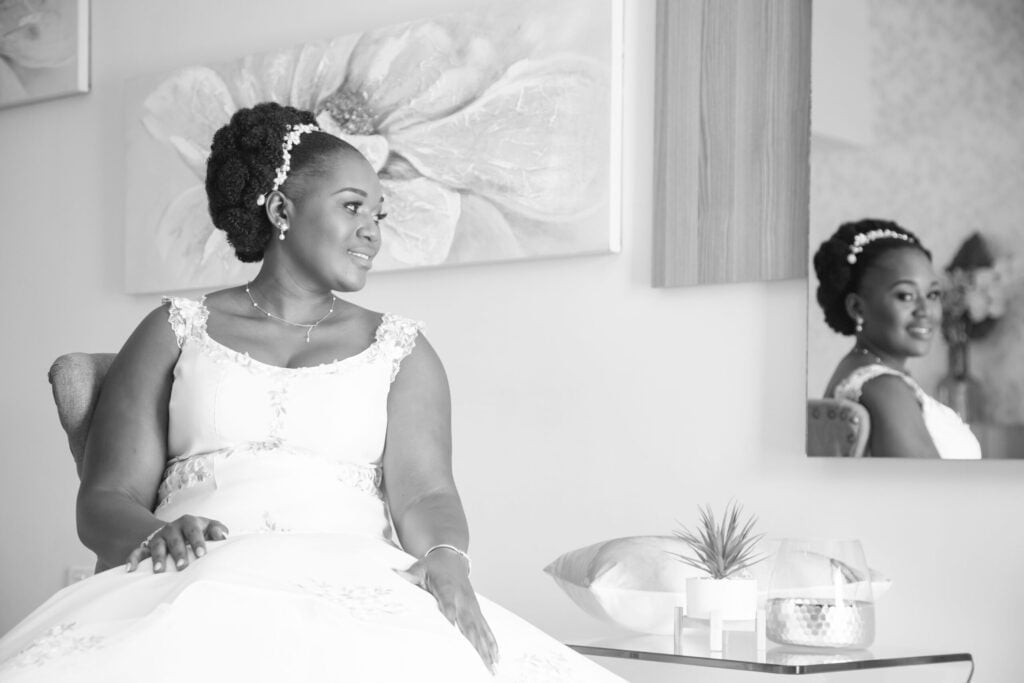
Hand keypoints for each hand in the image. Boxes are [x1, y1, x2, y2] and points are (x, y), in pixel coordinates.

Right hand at [126, 515, 228, 572]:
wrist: (176, 531)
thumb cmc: (198, 532)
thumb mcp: (208, 527)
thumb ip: (217, 530)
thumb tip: (223, 537)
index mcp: (189, 522)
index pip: (194, 530)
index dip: (198, 541)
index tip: (202, 554)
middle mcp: (172, 528)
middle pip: (175, 539)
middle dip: (179, 552)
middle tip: (183, 566)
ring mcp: (158, 537)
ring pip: (156, 546)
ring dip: (158, 558)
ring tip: (159, 571)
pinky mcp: (146, 546)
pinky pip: (137, 552)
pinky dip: (133, 559)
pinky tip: (130, 570)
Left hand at [396, 551, 499, 673]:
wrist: (452, 558)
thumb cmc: (435, 566)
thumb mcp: (420, 568)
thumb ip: (409, 575)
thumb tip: (395, 574)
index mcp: (447, 589)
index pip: (448, 606)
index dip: (450, 618)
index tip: (452, 633)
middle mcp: (463, 600)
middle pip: (468, 624)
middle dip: (475, 644)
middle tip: (481, 661)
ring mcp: (471, 606)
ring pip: (480, 629)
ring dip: (486, 648)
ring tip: (492, 664)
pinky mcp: (476, 610)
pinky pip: (485, 627)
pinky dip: (491, 641)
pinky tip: (495, 655)